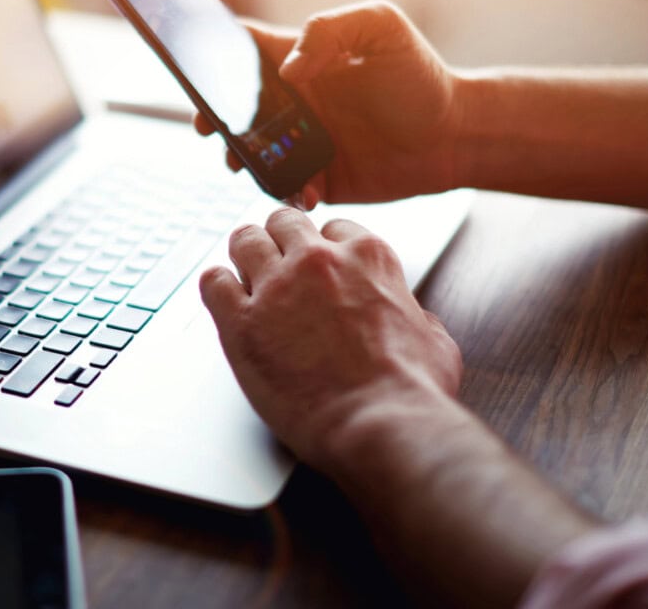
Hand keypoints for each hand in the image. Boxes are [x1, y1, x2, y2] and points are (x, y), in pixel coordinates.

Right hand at [195, 1, 459, 205]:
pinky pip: (283, 187)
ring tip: (242, 163)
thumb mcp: (382, 29)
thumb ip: (330, 30)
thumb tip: (286, 70)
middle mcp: (295, 101)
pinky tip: (301, 189)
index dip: (213, 55)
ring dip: (238, 157)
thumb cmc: (421, 77)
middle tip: (207, 126)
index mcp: (301, 60)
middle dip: (212, 115)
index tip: (196, 68)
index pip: (244, 50)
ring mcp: (303, 142)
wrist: (456, 136)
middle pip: (235, 105)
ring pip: (250, 151)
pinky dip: (281, 190)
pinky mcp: (317, 178)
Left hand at [199, 207, 461, 469]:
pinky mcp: (241, 322)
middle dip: (280, 240)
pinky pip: (213, 282)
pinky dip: (216, 287)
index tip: (318, 265)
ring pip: (244, 240)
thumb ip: (415, 316)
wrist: (381, 424)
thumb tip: (414, 319)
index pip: (333, 228)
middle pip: (283, 222)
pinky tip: (224, 299)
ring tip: (245, 273)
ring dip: (244, 255)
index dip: (324, 248)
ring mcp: (276, 287)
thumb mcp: (434, 339)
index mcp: (368, 256)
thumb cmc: (411, 390)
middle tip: (277, 263)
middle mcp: (318, 261)